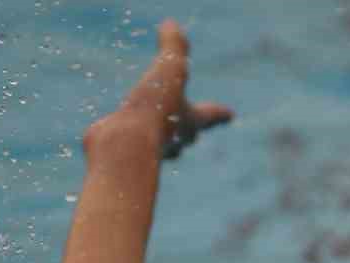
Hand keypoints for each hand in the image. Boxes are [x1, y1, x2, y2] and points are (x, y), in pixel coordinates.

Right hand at [84, 19, 234, 165]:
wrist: (124, 146)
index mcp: (191, 122)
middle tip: (195, 133)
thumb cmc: (154, 110)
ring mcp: (149, 149)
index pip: (210, 114)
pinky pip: (128, 140)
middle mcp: (173, 139)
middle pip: (187, 136)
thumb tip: (171, 24)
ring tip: (159, 132)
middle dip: (191, 132)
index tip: (230, 115)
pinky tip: (119, 131)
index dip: (219, 112)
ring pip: (160, 144)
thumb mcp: (171, 69)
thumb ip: (174, 46)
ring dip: (162, 138)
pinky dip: (127, 134)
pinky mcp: (123, 150)